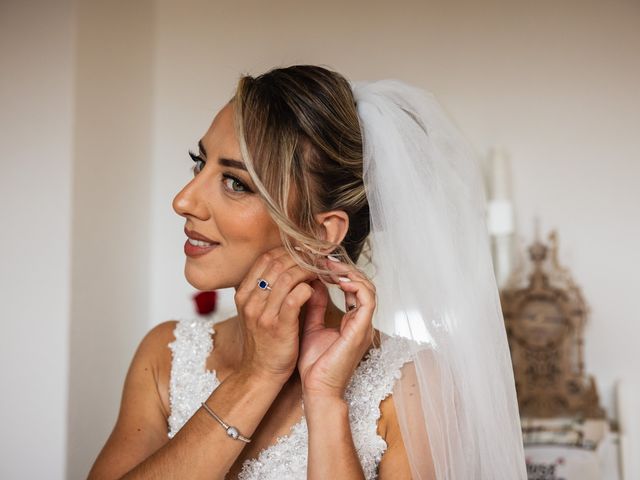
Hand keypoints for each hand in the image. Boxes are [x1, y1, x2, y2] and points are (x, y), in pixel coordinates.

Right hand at [234, 246, 317, 382]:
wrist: (260, 372)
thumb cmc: (264, 341)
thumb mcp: (258, 311)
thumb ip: (270, 289)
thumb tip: (292, 266)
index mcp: (244, 293)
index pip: (266, 258)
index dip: (288, 251)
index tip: (304, 253)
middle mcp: (250, 300)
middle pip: (277, 263)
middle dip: (300, 257)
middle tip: (316, 259)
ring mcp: (263, 313)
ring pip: (287, 276)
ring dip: (307, 271)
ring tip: (319, 272)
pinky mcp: (279, 325)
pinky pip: (295, 297)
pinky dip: (307, 288)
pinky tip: (314, 290)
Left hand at [297, 258, 375, 399]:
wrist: (317, 390)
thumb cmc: (314, 365)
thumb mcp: (311, 326)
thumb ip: (315, 305)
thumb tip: (312, 282)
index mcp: (351, 321)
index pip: (353, 289)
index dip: (339, 273)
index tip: (321, 263)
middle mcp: (360, 322)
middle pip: (363, 285)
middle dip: (345, 269)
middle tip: (325, 259)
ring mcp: (363, 326)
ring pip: (368, 288)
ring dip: (350, 273)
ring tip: (330, 266)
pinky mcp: (361, 330)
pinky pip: (367, 300)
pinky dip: (355, 286)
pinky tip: (338, 279)